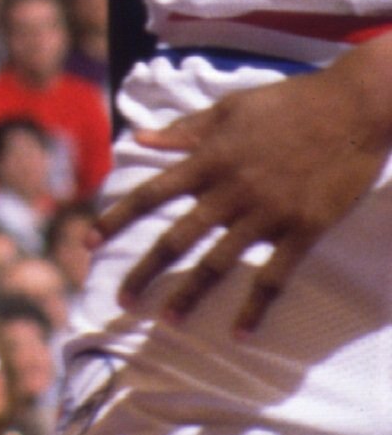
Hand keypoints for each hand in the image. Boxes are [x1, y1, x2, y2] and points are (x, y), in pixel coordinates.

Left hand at [105, 48, 391, 330]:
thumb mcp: (229, 108)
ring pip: (218, 262)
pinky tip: (241, 332)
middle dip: (145, 269)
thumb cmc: (286, 103)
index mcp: (209, 158)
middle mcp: (229, 190)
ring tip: (167, 321)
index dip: (117, 216)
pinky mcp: (301, 231)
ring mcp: (265, 213)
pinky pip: (272, 276)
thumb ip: (185, 129)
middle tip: (121, 298)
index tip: (88, 239)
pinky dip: (255, 306)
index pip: (151, 192)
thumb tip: (141, 138)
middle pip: (177, 236)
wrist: (347, 110)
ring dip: (190, 294)